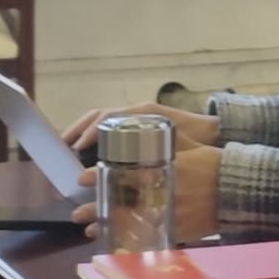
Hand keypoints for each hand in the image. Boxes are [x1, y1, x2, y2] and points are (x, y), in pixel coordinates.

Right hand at [66, 103, 223, 152]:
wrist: (214, 131)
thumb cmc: (198, 137)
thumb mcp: (180, 143)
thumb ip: (161, 150)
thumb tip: (134, 166)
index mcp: (144, 113)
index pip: (109, 117)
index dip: (91, 131)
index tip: (77, 146)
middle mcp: (137, 112)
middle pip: (100, 115)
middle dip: (80, 127)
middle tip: (64, 144)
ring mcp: (136, 116)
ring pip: (102, 118)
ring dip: (84, 129)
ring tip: (68, 145)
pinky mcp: (138, 125)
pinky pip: (111, 125)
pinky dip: (96, 133)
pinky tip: (87, 148)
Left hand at [76, 134, 226, 237]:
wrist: (240, 189)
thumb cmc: (214, 163)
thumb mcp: (188, 146)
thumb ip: (164, 141)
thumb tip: (141, 131)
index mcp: (164, 170)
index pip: (124, 174)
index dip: (100, 176)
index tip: (83, 178)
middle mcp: (164, 193)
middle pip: (122, 203)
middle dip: (97, 208)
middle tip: (78, 211)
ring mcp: (170, 214)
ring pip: (132, 223)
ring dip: (108, 226)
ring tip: (88, 228)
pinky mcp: (178, 230)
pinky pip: (150, 237)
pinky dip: (130, 239)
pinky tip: (116, 240)